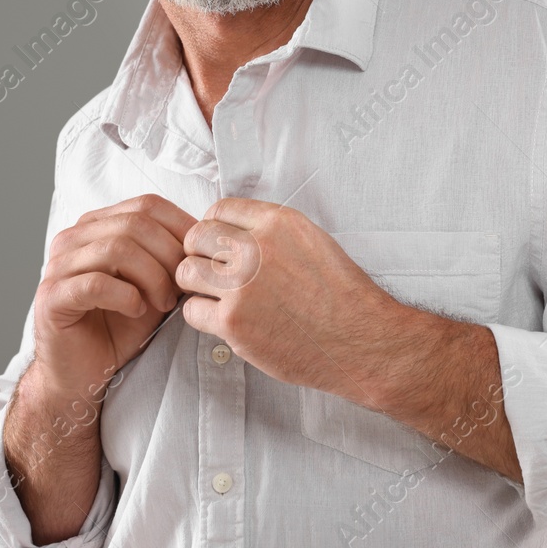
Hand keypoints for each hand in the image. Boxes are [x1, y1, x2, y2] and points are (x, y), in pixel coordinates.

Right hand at [30, 193, 196, 397]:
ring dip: (152, 277)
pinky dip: (126, 297)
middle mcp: (73, 238)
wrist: (85, 372)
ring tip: (163, 303)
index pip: (147, 204)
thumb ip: (171, 257)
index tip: (199, 259)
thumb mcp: (155, 284)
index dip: (182, 228)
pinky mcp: (52, 297)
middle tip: (182, 288)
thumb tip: (207, 239)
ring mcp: (58, 266)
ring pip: (117, 249)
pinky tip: (136, 311)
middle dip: (170, 256)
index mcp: (97, 225)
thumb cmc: (121, 326)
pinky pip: (96, 284)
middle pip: (135, 223)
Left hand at [175, 199, 405, 406]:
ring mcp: (241, 287)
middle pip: (196, 237)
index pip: (220, 209)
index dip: (216, 227)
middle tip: (212, 271)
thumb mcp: (312, 240)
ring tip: (214, 295)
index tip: (220, 244)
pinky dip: (203, 316)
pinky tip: (223, 319)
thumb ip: (271, 231)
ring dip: (196, 284)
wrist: (359, 338)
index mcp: (278, 223)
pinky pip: (192, 311)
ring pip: (187, 273)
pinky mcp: (233, 324)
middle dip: (200, 253)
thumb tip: (234, 232)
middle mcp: (256, 249)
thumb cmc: (341, 293)